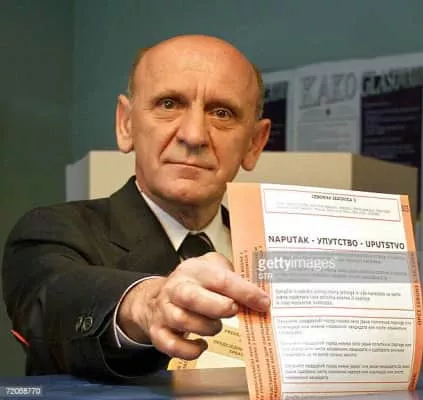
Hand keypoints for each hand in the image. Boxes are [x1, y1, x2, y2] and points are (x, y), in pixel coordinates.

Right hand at [117, 252, 269, 359]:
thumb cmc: (193, 283)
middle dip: (218, 307)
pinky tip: (202, 344)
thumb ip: (234, 276)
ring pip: (183, 321)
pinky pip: (172, 346)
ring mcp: (165, 311)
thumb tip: (260, 294)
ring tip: (216, 325)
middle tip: (235, 310)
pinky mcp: (158, 332)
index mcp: (194, 270)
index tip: (263, 302)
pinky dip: (190, 350)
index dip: (243, 291)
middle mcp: (176, 289)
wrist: (156, 296)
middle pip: (193, 297)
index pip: (220, 279)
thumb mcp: (212, 267)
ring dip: (207, 327)